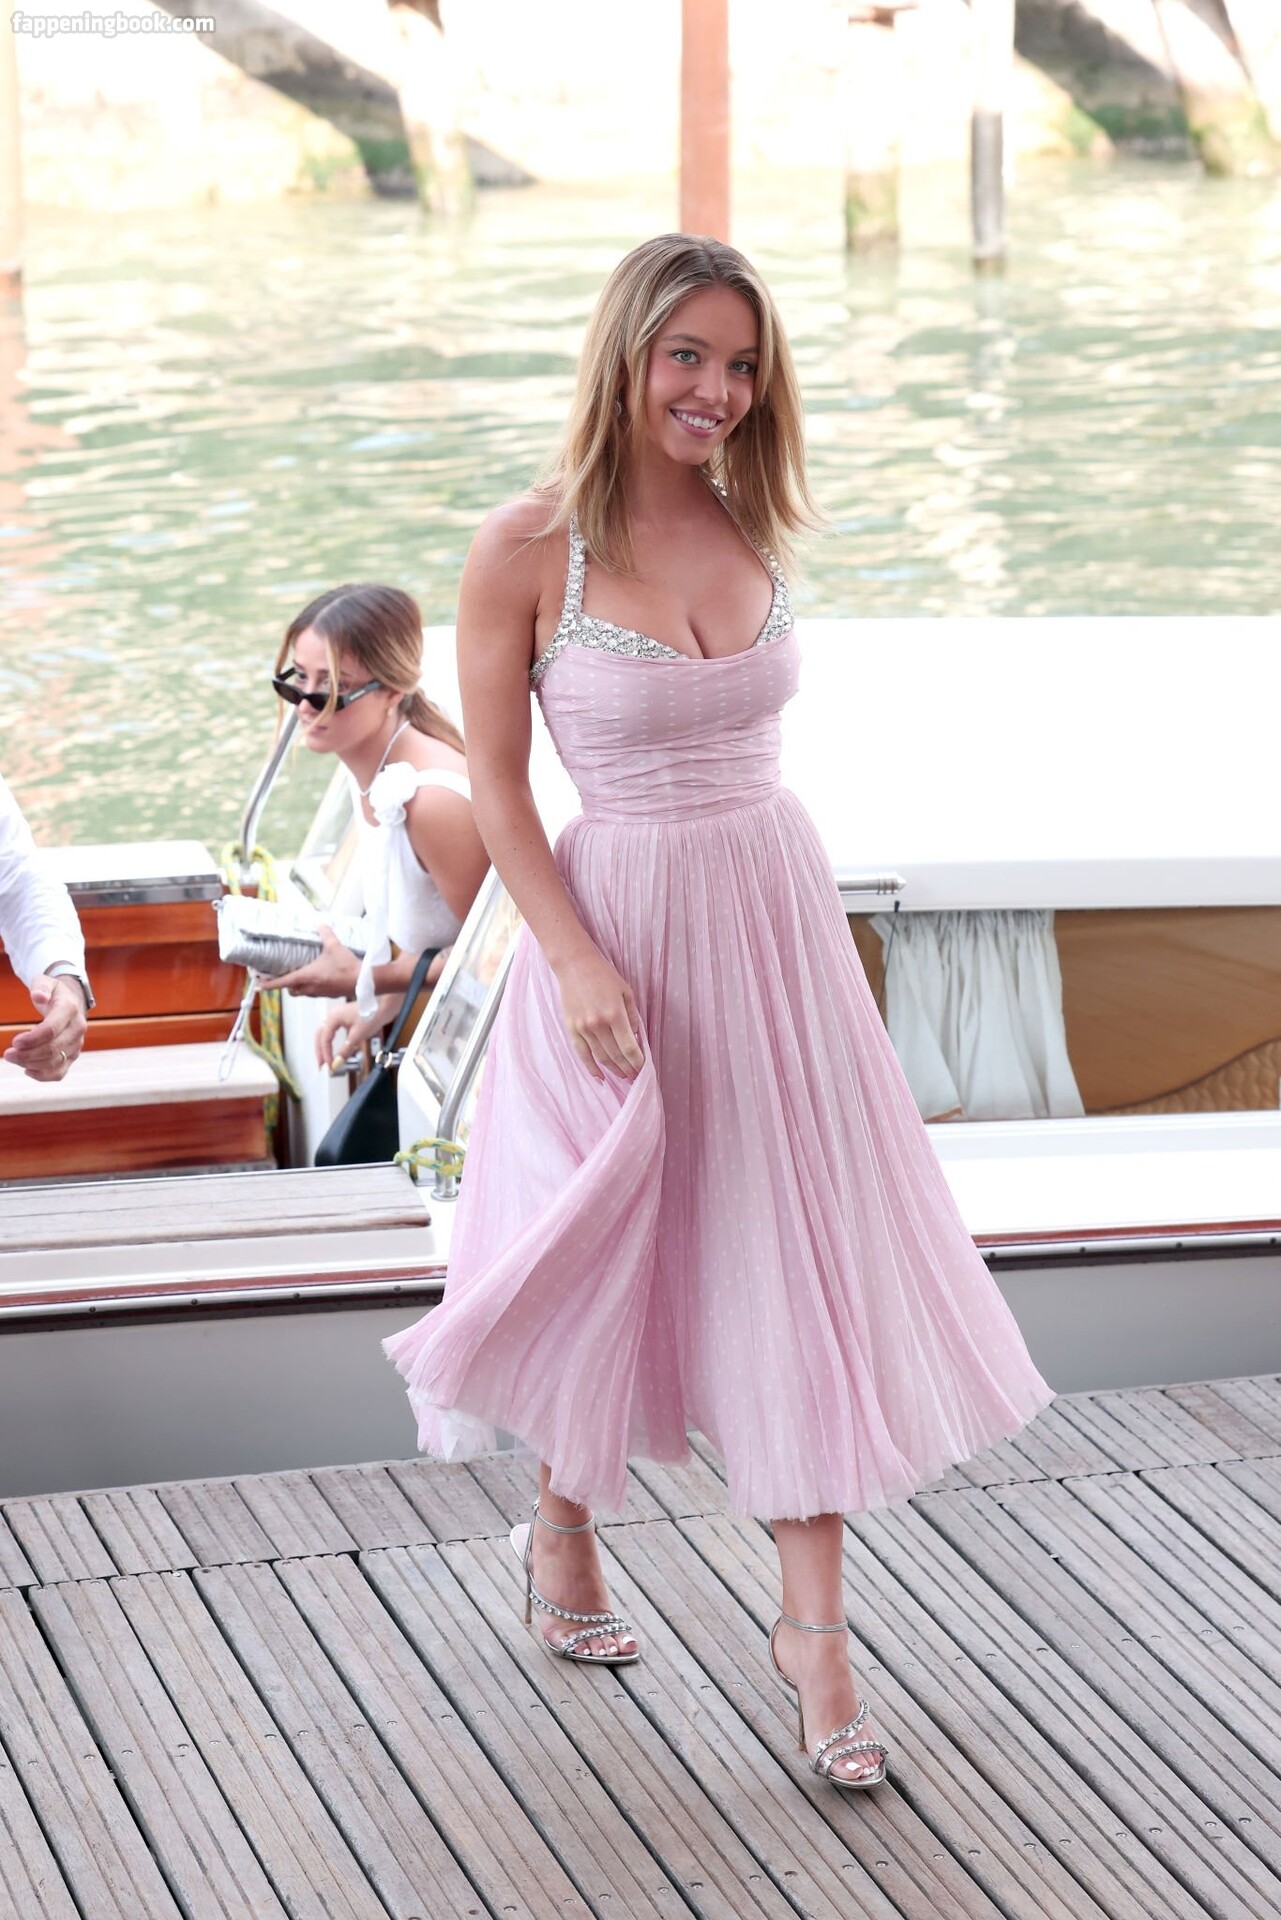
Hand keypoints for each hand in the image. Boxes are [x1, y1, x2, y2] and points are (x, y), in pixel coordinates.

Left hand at [3, 975, 87, 1081]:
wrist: (71, 1003)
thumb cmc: (53, 993)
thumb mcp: (46, 982)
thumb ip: (41, 987)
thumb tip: (39, 997)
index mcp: (70, 1010)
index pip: (52, 1030)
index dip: (32, 1039)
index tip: (15, 1042)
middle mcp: (77, 1029)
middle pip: (53, 1049)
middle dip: (27, 1054)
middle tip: (8, 1054)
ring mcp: (77, 1045)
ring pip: (55, 1063)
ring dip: (31, 1064)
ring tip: (13, 1058)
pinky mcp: (73, 1056)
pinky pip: (59, 1073)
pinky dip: (42, 1075)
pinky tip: (26, 1069)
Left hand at [274, 924, 360, 997]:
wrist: (363, 982)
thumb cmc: (346, 966)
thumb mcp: (334, 946)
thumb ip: (325, 933)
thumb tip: (319, 923)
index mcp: (306, 977)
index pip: (281, 983)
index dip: (268, 984)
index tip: (259, 984)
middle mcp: (309, 988)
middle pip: (291, 990)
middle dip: (286, 985)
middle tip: (285, 976)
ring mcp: (319, 993)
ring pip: (302, 993)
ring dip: (299, 987)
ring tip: (302, 976)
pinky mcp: (328, 995)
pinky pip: (314, 993)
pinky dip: (312, 987)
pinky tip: (319, 978)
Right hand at [315, 995, 399, 1070]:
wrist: (385, 1005)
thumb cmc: (373, 1014)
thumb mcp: (358, 1036)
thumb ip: (345, 1050)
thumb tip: (337, 1063)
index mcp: (333, 1017)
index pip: (324, 1039)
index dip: (326, 1054)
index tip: (330, 1065)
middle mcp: (333, 1015)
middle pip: (320, 1035)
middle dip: (320, 1051)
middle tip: (321, 1065)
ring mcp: (338, 1017)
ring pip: (325, 1033)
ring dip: (324, 1047)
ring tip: (326, 1060)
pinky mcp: (345, 1020)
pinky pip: (333, 1032)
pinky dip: (331, 1042)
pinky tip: (333, 1050)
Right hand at [554, 947, 643, 1082]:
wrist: (574, 965)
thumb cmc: (603, 975)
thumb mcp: (626, 991)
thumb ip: (632, 1015)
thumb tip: (634, 1037)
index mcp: (614, 1014)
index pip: (628, 1047)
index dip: (637, 1061)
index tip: (643, 1068)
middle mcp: (598, 1024)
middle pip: (615, 1055)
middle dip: (628, 1068)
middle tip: (636, 1076)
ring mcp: (583, 1028)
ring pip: (600, 1057)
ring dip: (613, 1070)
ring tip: (623, 1076)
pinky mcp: (572, 1028)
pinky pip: (582, 1054)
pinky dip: (591, 1068)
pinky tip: (600, 1077)